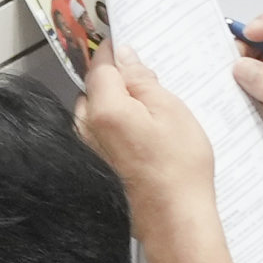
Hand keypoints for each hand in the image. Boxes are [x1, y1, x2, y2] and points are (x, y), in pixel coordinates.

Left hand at [75, 40, 222, 233]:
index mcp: (103, 109)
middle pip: (96, 89)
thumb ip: (142, 80)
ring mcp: (86, 150)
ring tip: (153, 119)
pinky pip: (101, 134)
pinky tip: (144, 139)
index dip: (113, 52)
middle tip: (151, 88)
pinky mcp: (93, 165)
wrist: (174, 218)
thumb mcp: (170, 109)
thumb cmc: (177, 169)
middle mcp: (85, 129)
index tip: (123, 43)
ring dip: (118, 107)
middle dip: (118, 83)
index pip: (100, 66)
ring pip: (97, 112)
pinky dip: (118, 128)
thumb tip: (126, 57)